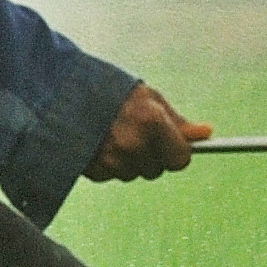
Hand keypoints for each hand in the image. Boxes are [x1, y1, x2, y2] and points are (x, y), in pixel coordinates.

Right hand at [86, 80, 211, 181]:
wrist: (60, 92)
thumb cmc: (109, 90)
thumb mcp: (147, 98)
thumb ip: (175, 121)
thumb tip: (206, 134)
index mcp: (151, 121)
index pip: (180, 159)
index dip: (176, 153)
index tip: (171, 147)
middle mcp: (133, 144)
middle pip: (155, 170)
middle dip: (150, 157)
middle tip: (134, 135)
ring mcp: (110, 159)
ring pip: (131, 174)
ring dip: (127, 162)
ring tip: (111, 137)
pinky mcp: (91, 170)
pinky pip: (109, 176)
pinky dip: (106, 165)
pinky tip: (96, 144)